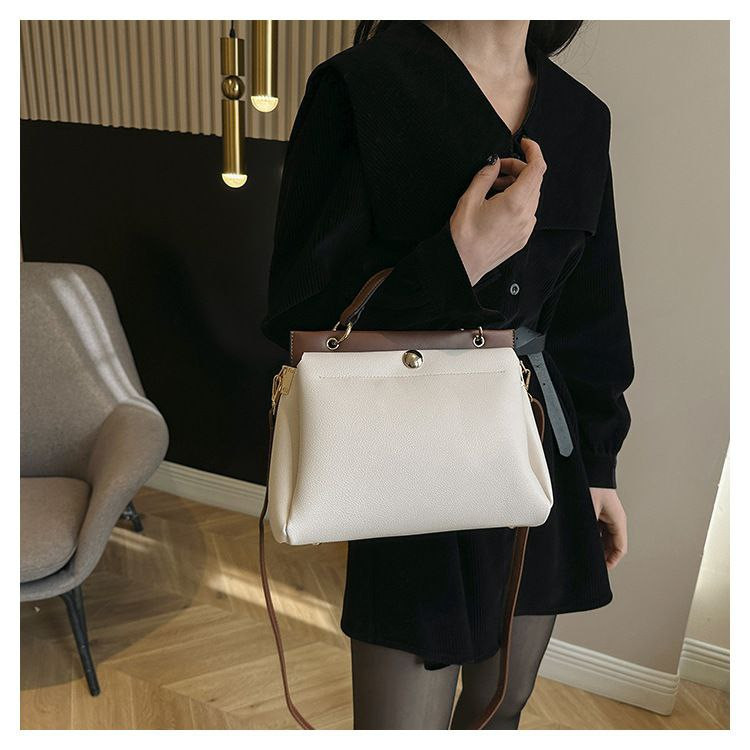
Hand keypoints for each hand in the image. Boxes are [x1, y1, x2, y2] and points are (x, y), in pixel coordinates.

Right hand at [449, 136, 545, 285]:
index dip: (534, 151)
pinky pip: (528, 212)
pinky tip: (498, 204)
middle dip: (519, 169)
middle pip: (534, 181)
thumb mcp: (469, 199)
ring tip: (494, 188)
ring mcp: (526, 229)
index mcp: (515, 203)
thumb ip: (485, 176)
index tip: (525, 143)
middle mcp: (526, 216)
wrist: (462, 266)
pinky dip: (517, 201)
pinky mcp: (522, 238)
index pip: (537, 168)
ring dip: (517, 185)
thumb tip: (494, 162)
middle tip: (497, 169)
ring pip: (531, 196)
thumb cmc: (463, 238)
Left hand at [589, 487, 627, 569]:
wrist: (589, 468)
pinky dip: (592, 537)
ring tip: (585, 555)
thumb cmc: (592, 485)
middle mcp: (614, 520)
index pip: (620, 548)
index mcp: (618, 521)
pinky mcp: (598, 512)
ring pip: (604, 538)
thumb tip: (585, 544)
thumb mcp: (589, 511)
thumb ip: (589, 529)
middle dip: (603, 556)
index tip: (602, 570)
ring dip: (597, 547)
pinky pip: (598, 529)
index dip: (612, 561)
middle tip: (591, 565)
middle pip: (612, 545)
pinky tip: (582, 541)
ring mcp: (607, 516)